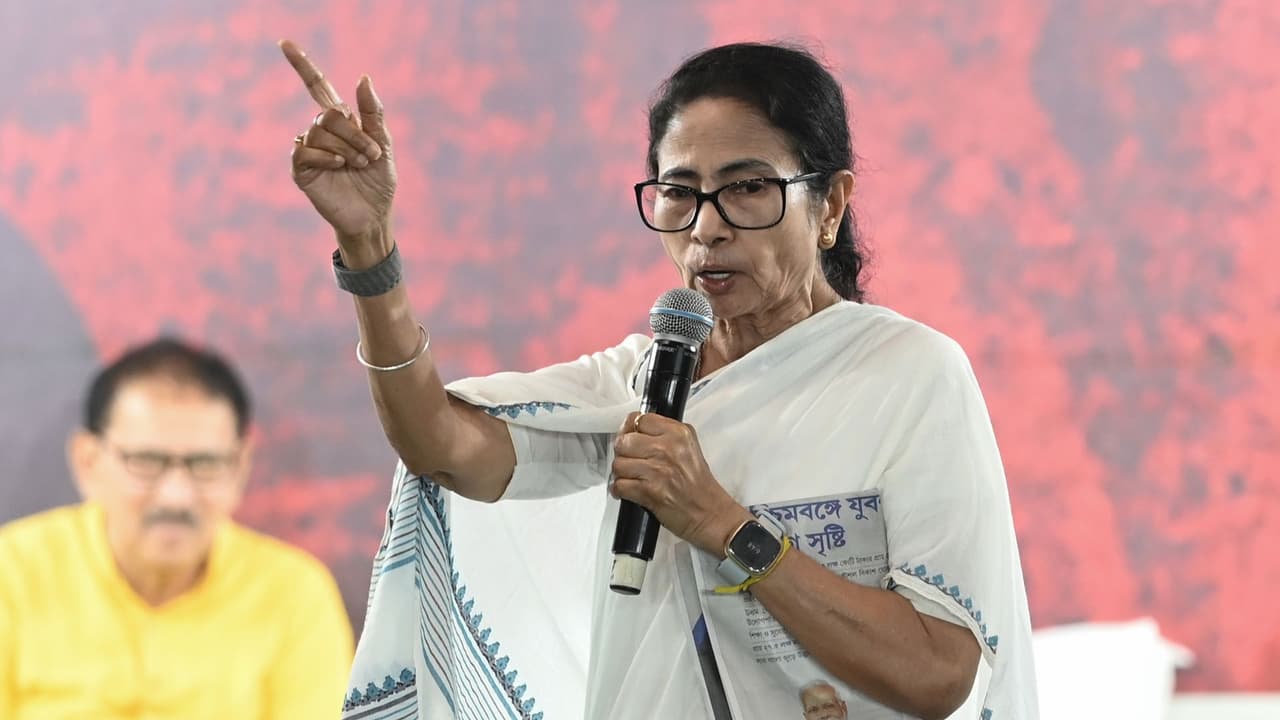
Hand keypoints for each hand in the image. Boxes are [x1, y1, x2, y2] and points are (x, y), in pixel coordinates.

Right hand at [281, 39, 396, 260]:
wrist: (373, 216)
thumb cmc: (379, 182)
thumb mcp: (383, 144)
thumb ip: (373, 113)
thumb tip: (363, 77)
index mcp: (341, 122)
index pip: (317, 87)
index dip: (302, 66)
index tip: (285, 43)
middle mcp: (321, 132)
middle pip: (328, 113)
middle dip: (355, 133)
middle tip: (370, 155)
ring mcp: (309, 150)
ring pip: (318, 130)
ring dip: (346, 147)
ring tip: (358, 165)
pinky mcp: (301, 170)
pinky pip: (304, 150)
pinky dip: (326, 156)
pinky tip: (339, 166)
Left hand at [611, 412, 749, 555]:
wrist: (709, 512)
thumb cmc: (698, 484)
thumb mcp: (689, 446)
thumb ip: (665, 434)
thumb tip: (636, 429)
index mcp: (678, 433)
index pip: (638, 419)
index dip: (630, 430)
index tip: (631, 438)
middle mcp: (666, 448)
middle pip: (624, 441)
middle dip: (622, 453)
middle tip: (629, 460)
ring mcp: (656, 470)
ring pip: (618, 464)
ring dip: (620, 473)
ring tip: (631, 477)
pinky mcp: (648, 491)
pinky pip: (619, 485)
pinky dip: (619, 490)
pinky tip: (629, 490)